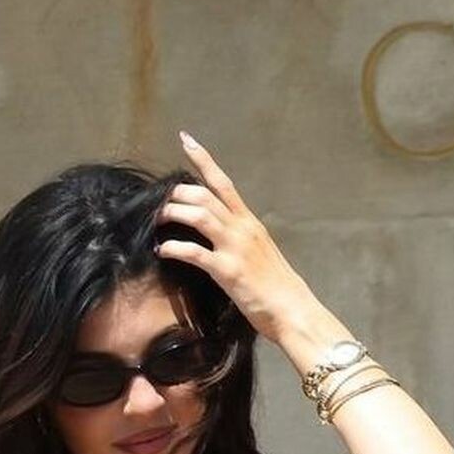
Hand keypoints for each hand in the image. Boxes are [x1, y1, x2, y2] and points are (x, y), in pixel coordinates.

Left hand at [156, 132, 317, 346]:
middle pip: (202, 195)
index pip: (223, 183)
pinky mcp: (228, 271)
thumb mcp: (263, 254)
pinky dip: (173, 248)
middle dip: (175, 194)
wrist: (295, 313)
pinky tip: (163, 251)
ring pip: (197, 215)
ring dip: (171, 214)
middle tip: (159, 202)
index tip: (185, 140)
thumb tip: (223, 236)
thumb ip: (243, 240)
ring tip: (157, 221)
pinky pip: (193, 252)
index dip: (203, 159)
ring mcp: (235, 249)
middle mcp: (243, 230)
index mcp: (251, 224)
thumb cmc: (280, 289)